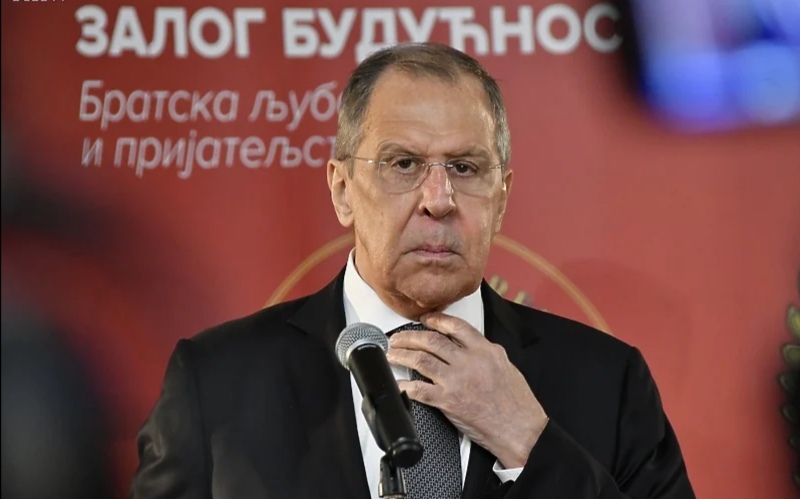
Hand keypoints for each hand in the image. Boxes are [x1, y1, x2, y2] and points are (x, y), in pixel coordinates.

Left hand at [386, 312, 547, 467]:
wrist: (520, 429)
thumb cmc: (517, 402)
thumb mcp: (506, 365)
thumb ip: (486, 352)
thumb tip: (470, 345)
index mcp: (485, 351)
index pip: (455, 326)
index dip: (436, 320)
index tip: (424, 320)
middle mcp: (469, 362)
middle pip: (432, 341)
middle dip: (410, 337)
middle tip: (399, 338)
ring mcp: (457, 381)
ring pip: (421, 360)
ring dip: (402, 356)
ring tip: (392, 354)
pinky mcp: (448, 402)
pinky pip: (420, 390)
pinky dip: (405, 386)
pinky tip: (399, 384)